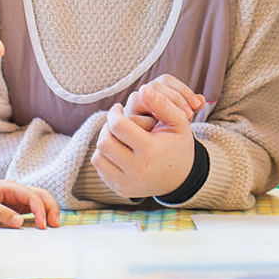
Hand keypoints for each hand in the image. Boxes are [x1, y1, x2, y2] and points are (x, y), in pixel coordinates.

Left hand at [0, 180, 60, 228]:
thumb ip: (1, 213)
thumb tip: (20, 222)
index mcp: (11, 187)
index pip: (32, 196)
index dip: (40, 210)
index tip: (42, 225)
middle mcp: (17, 190)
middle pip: (41, 194)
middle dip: (51, 208)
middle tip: (55, 225)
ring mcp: (17, 197)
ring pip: (40, 199)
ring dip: (49, 210)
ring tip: (53, 224)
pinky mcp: (15, 204)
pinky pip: (33, 206)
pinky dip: (42, 213)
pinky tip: (43, 222)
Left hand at [91, 84, 195, 198]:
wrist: (181, 177)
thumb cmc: (178, 144)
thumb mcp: (179, 122)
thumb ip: (162, 104)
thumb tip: (143, 88)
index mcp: (149, 151)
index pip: (118, 126)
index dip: (114, 113)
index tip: (117, 108)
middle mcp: (136, 170)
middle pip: (104, 142)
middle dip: (107, 127)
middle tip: (116, 121)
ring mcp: (126, 183)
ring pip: (98, 156)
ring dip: (104, 141)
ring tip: (116, 135)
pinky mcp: (120, 190)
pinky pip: (100, 168)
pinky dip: (105, 156)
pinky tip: (118, 149)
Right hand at [123, 75, 205, 130]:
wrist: (153, 157)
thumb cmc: (169, 135)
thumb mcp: (182, 121)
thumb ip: (191, 108)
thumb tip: (203, 99)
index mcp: (154, 92)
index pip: (165, 80)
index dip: (183, 90)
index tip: (197, 105)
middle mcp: (139, 99)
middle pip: (153, 86)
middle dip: (174, 99)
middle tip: (188, 115)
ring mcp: (128, 111)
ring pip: (138, 99)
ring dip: (158, 110)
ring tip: (176, 125)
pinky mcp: (121, 126)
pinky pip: (131, 120)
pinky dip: (146, 125)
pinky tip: (159, 134)